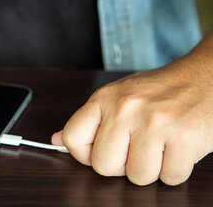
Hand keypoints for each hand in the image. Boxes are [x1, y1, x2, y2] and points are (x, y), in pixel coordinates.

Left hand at [52, 32, 212, 185]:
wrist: (205, 76)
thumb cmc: (159, 90)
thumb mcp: (118, 96)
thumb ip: (88, 121)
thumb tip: (56, 141)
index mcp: (105, 98)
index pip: (72, 139)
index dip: (84, 154)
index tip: (99, 151)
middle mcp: (126, 109)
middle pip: (103, 166)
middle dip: (121, 164)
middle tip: (137, 147)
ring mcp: (155, 124)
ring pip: (138, 177)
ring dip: (151, 168)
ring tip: (160, 144)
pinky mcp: (184, 139)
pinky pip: (169, 178)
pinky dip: (174, 169)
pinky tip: (177, 147)